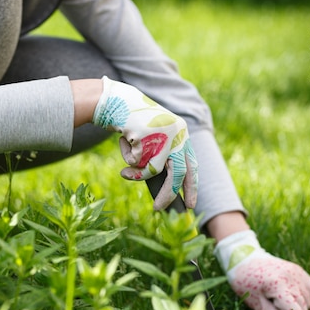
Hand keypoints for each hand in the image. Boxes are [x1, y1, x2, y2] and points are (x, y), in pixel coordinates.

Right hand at [92, 76, 197, 209]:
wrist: (117, 101)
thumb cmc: (134, 125)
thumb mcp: (153, 140)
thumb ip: (160, 158)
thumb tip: (165, 190)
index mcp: (182, 134)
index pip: (191, 165)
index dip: (191, 186)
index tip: (191, 204)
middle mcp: (176, 133)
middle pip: (177, 172)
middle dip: (168, 194)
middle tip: (159, 208)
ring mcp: (161, 133)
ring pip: (152, 169)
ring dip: (137, 173)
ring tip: (125, 170)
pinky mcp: (145, 134)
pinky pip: (135, 161)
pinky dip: (127, 158)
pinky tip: (124, 142)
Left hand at [214, 230, 309, 309]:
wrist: (244, 260)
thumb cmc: (245, 283)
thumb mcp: (255, 303)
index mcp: (278, 286)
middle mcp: (292, 278)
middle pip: (303, 308)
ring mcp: (298, 273)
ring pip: (309, 301)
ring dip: (300, 308)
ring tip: (282, 303)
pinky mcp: (300, 271)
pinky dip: (308, 298)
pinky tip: (295, 298)